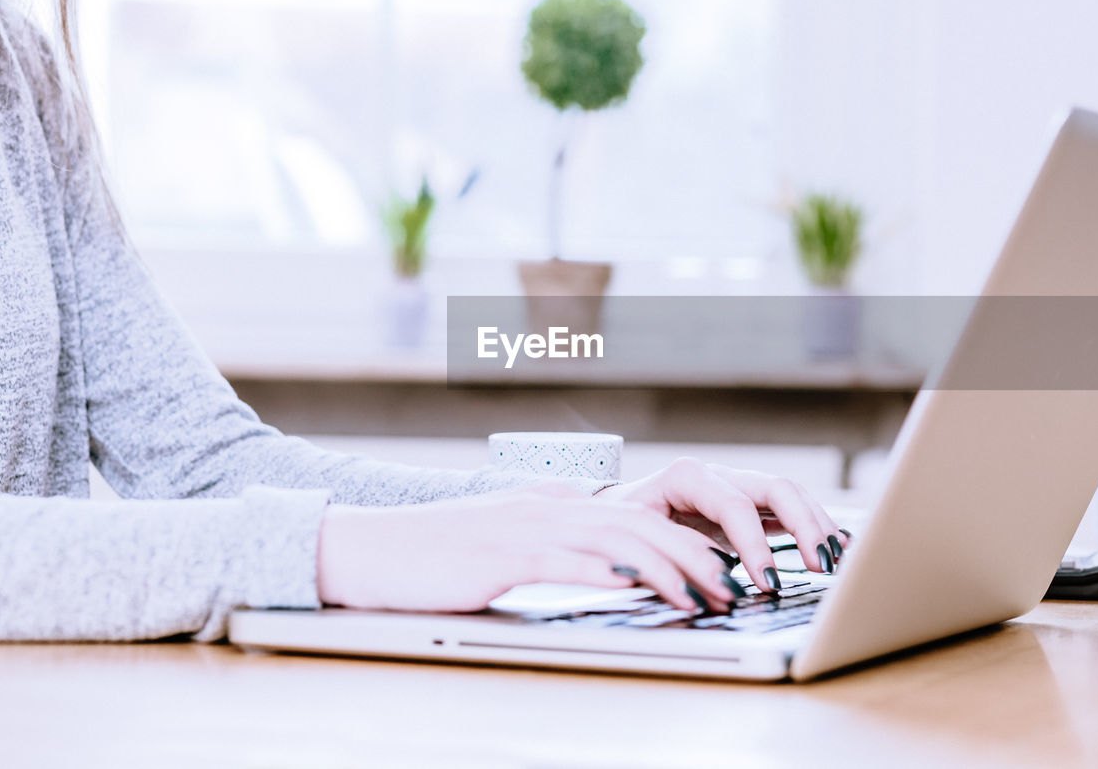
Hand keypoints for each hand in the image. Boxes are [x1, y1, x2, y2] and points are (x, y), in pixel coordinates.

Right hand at [316, 489, 742, 613]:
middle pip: (638, 522)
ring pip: (615, 539)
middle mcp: (546, 507)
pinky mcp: (500, 556)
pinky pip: (566, 562)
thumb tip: (604, 567)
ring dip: (668, 567)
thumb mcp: (502, 543)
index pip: (633, 516)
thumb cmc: (432, 554)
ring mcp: (523, 527)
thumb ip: (552, 546)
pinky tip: (638, 589)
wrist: (365, 546)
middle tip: (732, 585)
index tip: (719, 567)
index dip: (684, 540)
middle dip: (694, 554)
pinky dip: (608, 574)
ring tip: (704, 594)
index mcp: (550, 503)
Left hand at [594, 457, 850, 591]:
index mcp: (687, 477)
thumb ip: (674, 556)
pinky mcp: (749, 503)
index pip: (734, 505)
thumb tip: (717, 585)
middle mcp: (719, 475)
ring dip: (817, 526)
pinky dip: (815, 526)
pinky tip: (837, 546)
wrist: (611, 511)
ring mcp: (737, 485)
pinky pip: (789, 509)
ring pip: (790, 495)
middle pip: (775, 488)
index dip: (755, 544)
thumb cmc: (620, 525)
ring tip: (836, 561)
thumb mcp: (635, 537)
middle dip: (803, 526)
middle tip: (820, 567)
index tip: (768, 583)